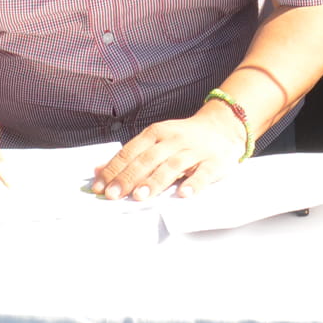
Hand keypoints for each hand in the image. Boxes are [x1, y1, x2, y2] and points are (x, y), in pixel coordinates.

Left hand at [93, 106, 246, 200]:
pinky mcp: (215, 162)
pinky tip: (183, 194)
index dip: (114, 169)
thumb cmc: (183, 138)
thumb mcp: (155, 140)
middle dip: (128, 177)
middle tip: (113, 195)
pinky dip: (193, 184)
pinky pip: (203, 174)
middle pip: (148, 159)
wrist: (224, 125)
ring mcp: (195, 150)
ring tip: (140, 196)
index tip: (100, 186)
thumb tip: (98, 170)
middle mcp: (174, 140)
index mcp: (156, 133)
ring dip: (155, 181)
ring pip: (172, 166)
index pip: (130, 152)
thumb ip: (130, 155)